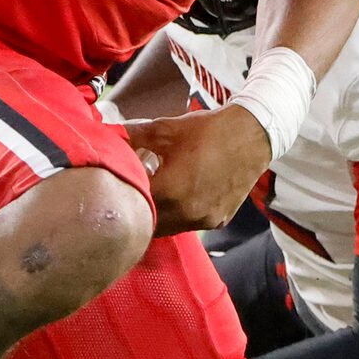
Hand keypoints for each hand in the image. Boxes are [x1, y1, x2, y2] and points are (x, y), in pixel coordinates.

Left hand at [122, 107, 271, 235]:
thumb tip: (105, 134)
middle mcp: (186, 214)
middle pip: (148, 223)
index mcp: (170, 192)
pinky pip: (189, 225)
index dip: (122, 193)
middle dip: (139, 208)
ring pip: (168, 228)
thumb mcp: (164, 130)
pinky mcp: (218, 221)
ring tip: (158, 191)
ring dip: (159, 215)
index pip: (132, 204)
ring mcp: (204, 220)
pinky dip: (179, 215)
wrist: (253, 135)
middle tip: (135, 190)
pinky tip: (181, 195)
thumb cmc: (207, 130)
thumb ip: (130, 135)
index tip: (118, 181)